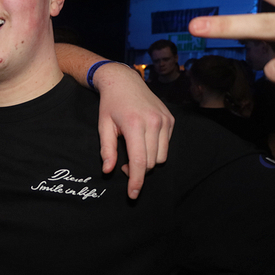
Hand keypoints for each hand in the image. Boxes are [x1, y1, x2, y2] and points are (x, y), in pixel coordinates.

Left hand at [95, 63, 173, 198]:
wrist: (124, 81)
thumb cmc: (110, 104)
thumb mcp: (103, 126)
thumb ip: (107, 150)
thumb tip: (108, 171)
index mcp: (134, 125)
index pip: (139, 161)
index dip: (136, 181)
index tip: (133, 194)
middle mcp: (154, 122)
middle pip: (151, 162)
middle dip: (138, 170)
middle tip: (122, 164)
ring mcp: (165, 121)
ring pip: (161, 157)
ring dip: (148, 161)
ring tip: (133, 152)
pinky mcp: (171, 120)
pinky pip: (166, 146)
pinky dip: (155, 150)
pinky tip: (142, 140)